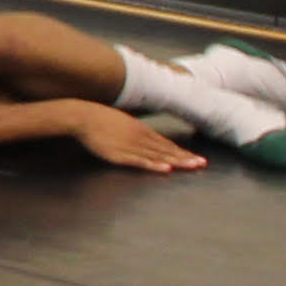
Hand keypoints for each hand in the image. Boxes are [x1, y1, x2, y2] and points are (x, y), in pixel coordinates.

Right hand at [70, 104, 203, 172]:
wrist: (84, 116)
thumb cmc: (100, 119)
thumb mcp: (123, 122)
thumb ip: (135, 130)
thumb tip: (145, 135)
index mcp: (142, 130)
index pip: (167, 144)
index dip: (182, 152)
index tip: (197, 159)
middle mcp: (141, 138)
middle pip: (166, 150)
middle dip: (185, 158)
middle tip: (202, 164)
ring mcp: (131, 146)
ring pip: (158, 156)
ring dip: (176, 162)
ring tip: (192, 167)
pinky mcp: (120, 155)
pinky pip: (140, 161)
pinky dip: (154, 165)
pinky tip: (165, 169)